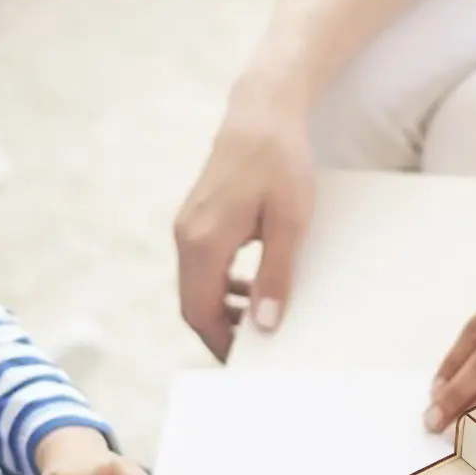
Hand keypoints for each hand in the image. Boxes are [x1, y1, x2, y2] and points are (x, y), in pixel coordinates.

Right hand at [174, 78, 315, 360]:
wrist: (262, 112)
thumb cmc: (280, 162)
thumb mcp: (290, 222)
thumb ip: (276, 275)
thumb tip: (266, 324)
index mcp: (204, 242)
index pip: (199, 312)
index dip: (220, 344)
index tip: (247, 363)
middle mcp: (186, 236)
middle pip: (192, 304)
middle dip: (221, 331)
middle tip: (258, 349)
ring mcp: (187, 225)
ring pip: (196, 286)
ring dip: (222, 308)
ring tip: (261, 318)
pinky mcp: (196, 217)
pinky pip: (202, 265)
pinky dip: (221, 284)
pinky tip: (251, 285)